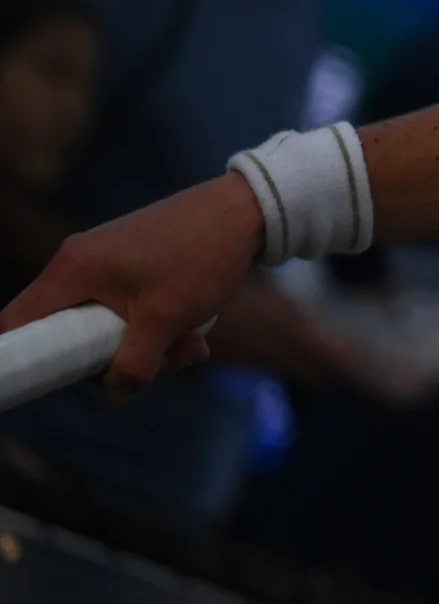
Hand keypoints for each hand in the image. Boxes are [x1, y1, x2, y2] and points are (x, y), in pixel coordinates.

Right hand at [0, 176, 259, 396]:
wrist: (250, 208)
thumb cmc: (204, 253)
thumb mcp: (168, 317)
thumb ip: (135, 363)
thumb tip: (113, 394)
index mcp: (72, 270)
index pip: (16, 324)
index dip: (23, 361)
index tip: (48, 387)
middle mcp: (79, 266)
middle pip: (67, 337)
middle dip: (112, 363)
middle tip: (157, 367)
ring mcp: (105, 268)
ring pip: (104, 331)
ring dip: (146, 351)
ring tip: (191, 348)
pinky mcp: (130, 272)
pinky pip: (126, 316)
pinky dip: (155, 332)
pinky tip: (193, 338)